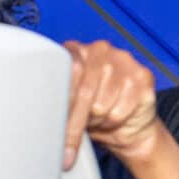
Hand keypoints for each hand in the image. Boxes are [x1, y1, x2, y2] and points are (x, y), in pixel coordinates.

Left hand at [63, 40, 161, 169]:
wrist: (126, 125)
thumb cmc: (90, 112)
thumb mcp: (66, 104)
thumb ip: (54, 101)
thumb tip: (36, 121)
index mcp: (73, 51)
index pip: (62, 74)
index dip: (59, 103)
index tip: (51, 125)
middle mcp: (99, 49)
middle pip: (83, 92)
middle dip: (77, 119)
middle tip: (76, 128)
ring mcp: (123, 60)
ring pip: (101, 105)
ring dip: (97, 120)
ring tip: (97, 117)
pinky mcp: (142, 77)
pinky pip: (119, 111)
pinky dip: (113, 122)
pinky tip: (114, 116)